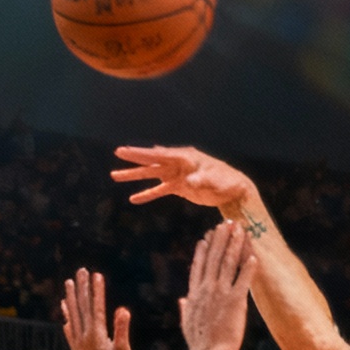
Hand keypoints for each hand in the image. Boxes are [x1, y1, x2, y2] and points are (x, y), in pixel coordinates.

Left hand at [61, 267, 132, 349]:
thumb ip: (122, 331)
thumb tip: (122, 310)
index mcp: (97, 335)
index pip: (97, 307)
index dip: (97, 291)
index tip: (96, 274)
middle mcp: (84, 336)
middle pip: (82, 307)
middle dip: (82, 288)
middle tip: (80, 270)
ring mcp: (78, 343)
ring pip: (73, 315)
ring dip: (72, 298)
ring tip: (68, 283)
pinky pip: (69, 329)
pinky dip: (67, 317)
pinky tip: (64, 311)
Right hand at [113, 142, 253, 214]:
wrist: (233, 190)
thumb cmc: (226, 181)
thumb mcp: (214, 180)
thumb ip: (201, 180)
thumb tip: (189, 181)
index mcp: (185, 157)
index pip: (159, 154)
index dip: (142, 153)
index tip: (125, 151)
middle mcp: (178, 163)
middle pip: (152, 161)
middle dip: (134, 159)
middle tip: (117, 154)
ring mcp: (177, 175)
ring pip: (152, 175)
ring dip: (135, 176)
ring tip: (115, 176)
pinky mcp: (179, 187)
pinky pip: (160, 190)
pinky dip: (148, 194)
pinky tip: (134, 198)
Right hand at [176, 221, 255, 349]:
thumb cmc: (199, 343)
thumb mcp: (187, 322)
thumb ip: (185, 307)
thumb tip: (182, 299)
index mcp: (195, 293)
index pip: (199, 266)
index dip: (203, 250)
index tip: (206, 236)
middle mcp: (207, 289)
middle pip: (214, 258)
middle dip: (220, 239)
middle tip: (226, 224)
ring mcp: (221, 293)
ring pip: (228, 263)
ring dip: (234, 244)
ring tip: (239, 230)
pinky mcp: (235, 301)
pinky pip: (244, 279)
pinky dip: (248, 266)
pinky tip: (253, 254)